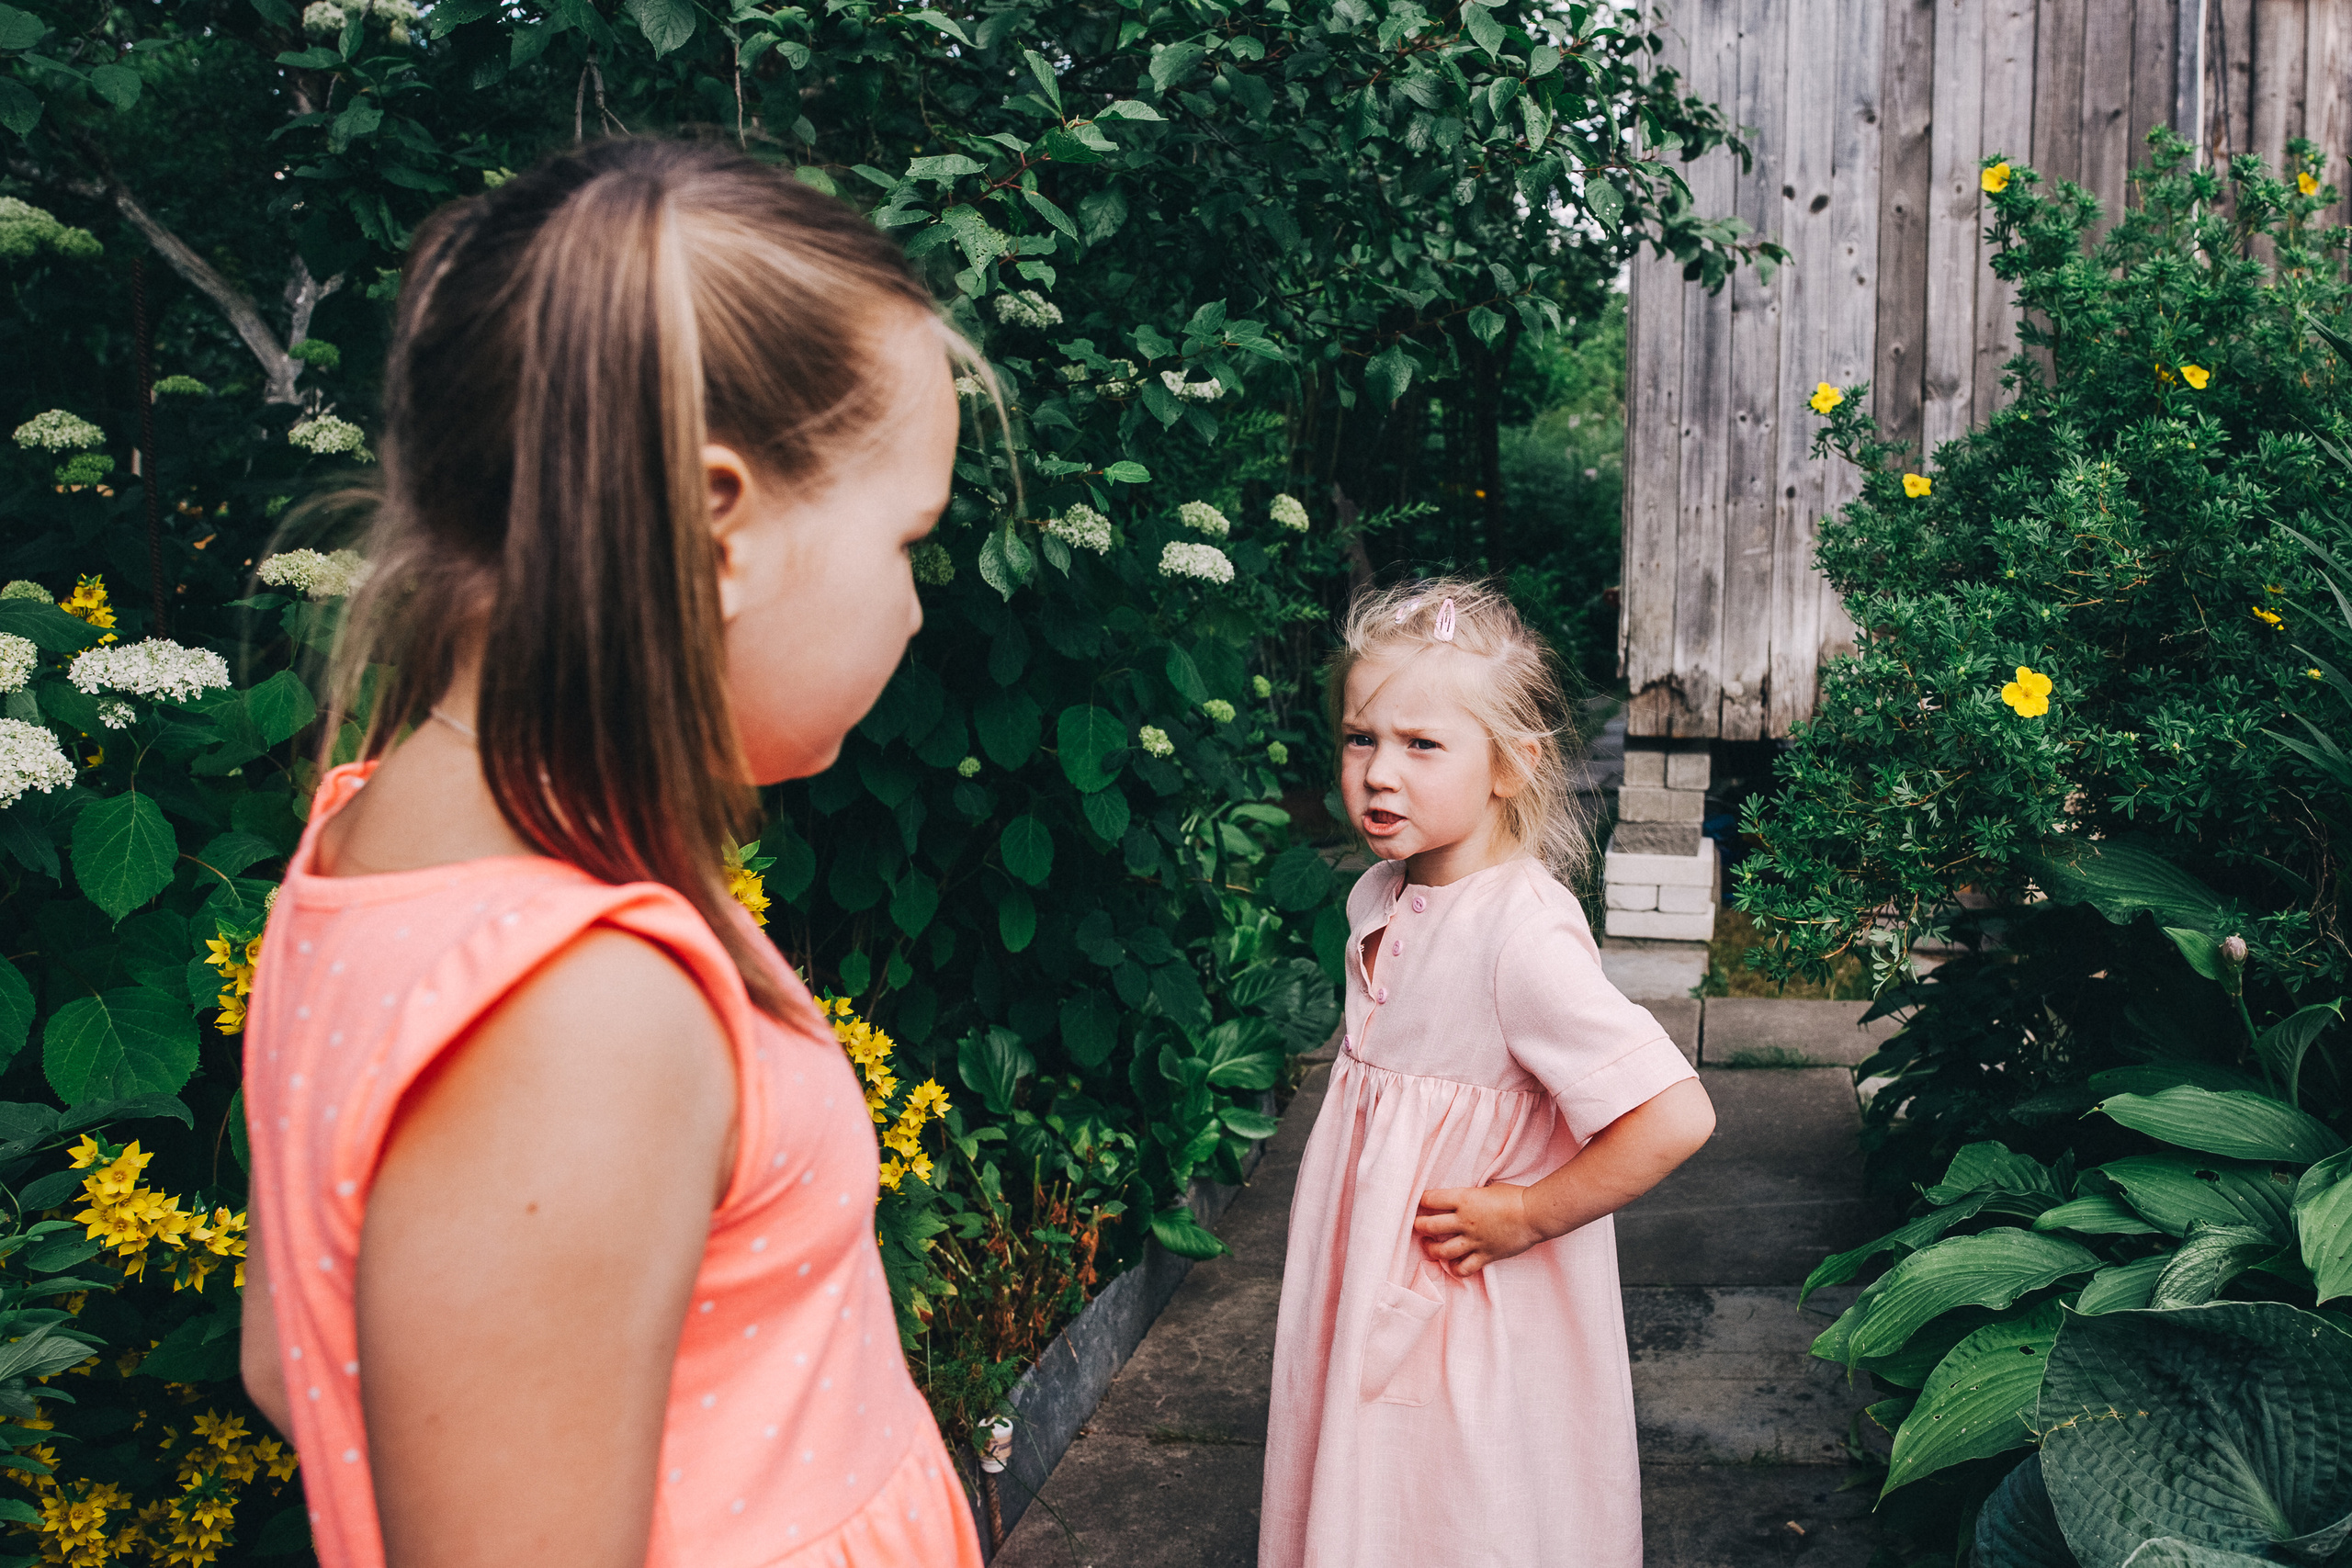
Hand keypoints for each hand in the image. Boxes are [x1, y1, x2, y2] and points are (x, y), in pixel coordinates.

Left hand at [1412, 1183, 1546, 1276]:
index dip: (1422, 1200)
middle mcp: (1464, 1220)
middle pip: (1429, 1225)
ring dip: (1431, 1248)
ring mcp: (1474, 1240)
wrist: (1534, 1214)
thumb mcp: (1487, 1188)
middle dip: (1419, 1225)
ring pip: (1442, 1250)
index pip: (1431, 1199)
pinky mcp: (1485, 1255)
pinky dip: (1456, 1269)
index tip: (1421, 1202)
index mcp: (1464, 1199)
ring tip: (1429, 1245)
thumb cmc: (1514, 1197)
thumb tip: (1460, 1198)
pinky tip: (1453, 1264)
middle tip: (1419, 1225)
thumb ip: (1470, 1195)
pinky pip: (1464, 1268)